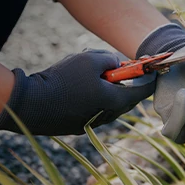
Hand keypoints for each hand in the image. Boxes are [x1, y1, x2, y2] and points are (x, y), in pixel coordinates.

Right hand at [0, 50, 155, 135]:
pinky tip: (76, 84)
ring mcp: (92, 123)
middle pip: (126, 98)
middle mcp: (107, 116)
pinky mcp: (78, 125)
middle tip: (121, 68)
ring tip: (90, 72)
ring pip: (109, 103)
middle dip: (126, 82)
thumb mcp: (90, 59)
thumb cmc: (63, 80)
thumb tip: (116, 63)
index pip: (143, 92)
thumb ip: (110, 59)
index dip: (150, 78)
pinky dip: (93, 96)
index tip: (153, 69)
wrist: (31, 105)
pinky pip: (94, 108)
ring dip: (107, 88)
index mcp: (115, 101)